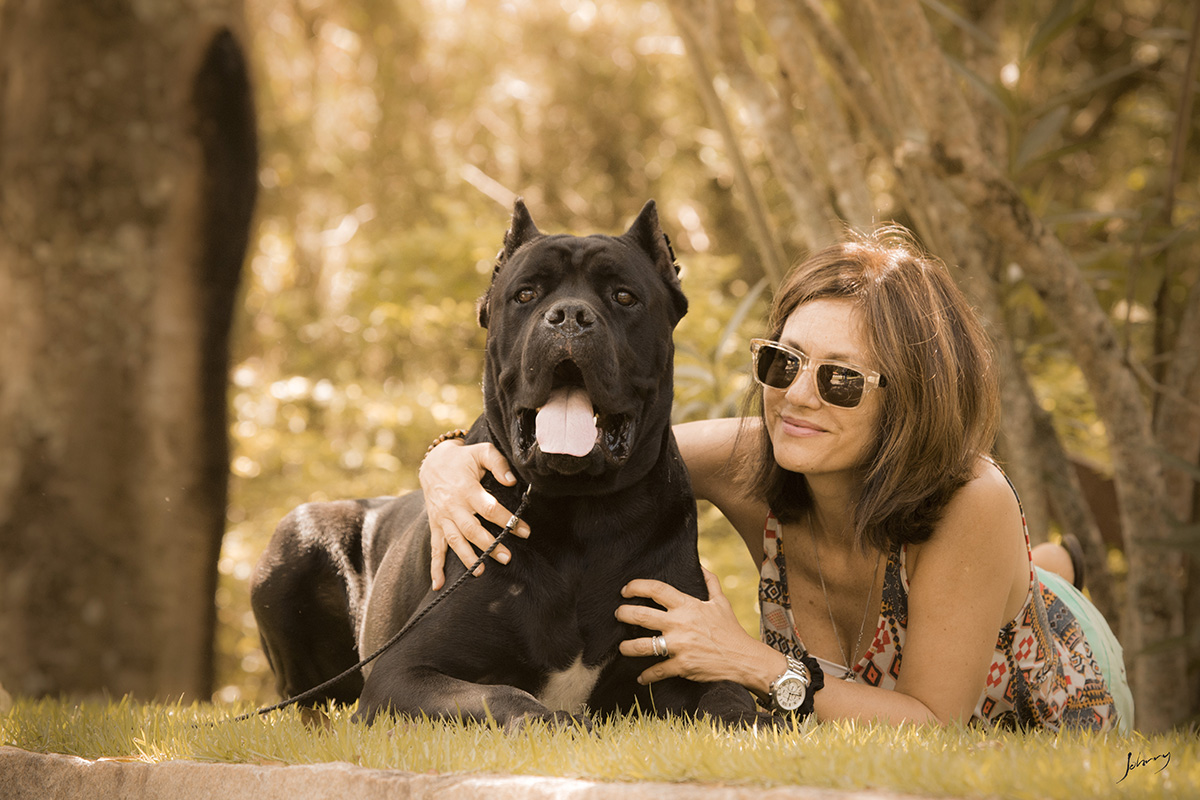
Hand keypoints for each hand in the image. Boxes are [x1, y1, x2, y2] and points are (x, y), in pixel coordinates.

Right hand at [420, 439, 529, 588]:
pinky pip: (434, 548)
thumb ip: (498, 463)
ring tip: (480, 572)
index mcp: (466, 489)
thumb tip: (511, 481)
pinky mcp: (436, 526)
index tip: (525, 531)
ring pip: (455, 541)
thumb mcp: (482, 452)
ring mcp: (442, 518)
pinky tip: (438, 585)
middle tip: (507, 558)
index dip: (507, 520)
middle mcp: (453, 506)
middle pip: (472, 529)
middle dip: (489, 545)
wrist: (433, 463)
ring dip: (467, 558)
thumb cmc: (464, 459)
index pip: (489, 509)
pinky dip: (435, 567)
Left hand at [615, 568, 762, 685]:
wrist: (743, 658)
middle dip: (624, 614)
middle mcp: (679, 624)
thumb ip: (710, 582)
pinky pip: (657, 671)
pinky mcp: (681, 665)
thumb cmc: (730, 629)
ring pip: (643, 645)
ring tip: (622, 647)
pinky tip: (641, 677)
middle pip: (641, 615)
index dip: (637, 586)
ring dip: (627, 647)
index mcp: (687, 606)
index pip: (656, 590)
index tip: (625, 590)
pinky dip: (647, 676)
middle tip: (618, 614)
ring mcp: (679, 645)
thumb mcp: (721, 602)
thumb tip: (701, 566)